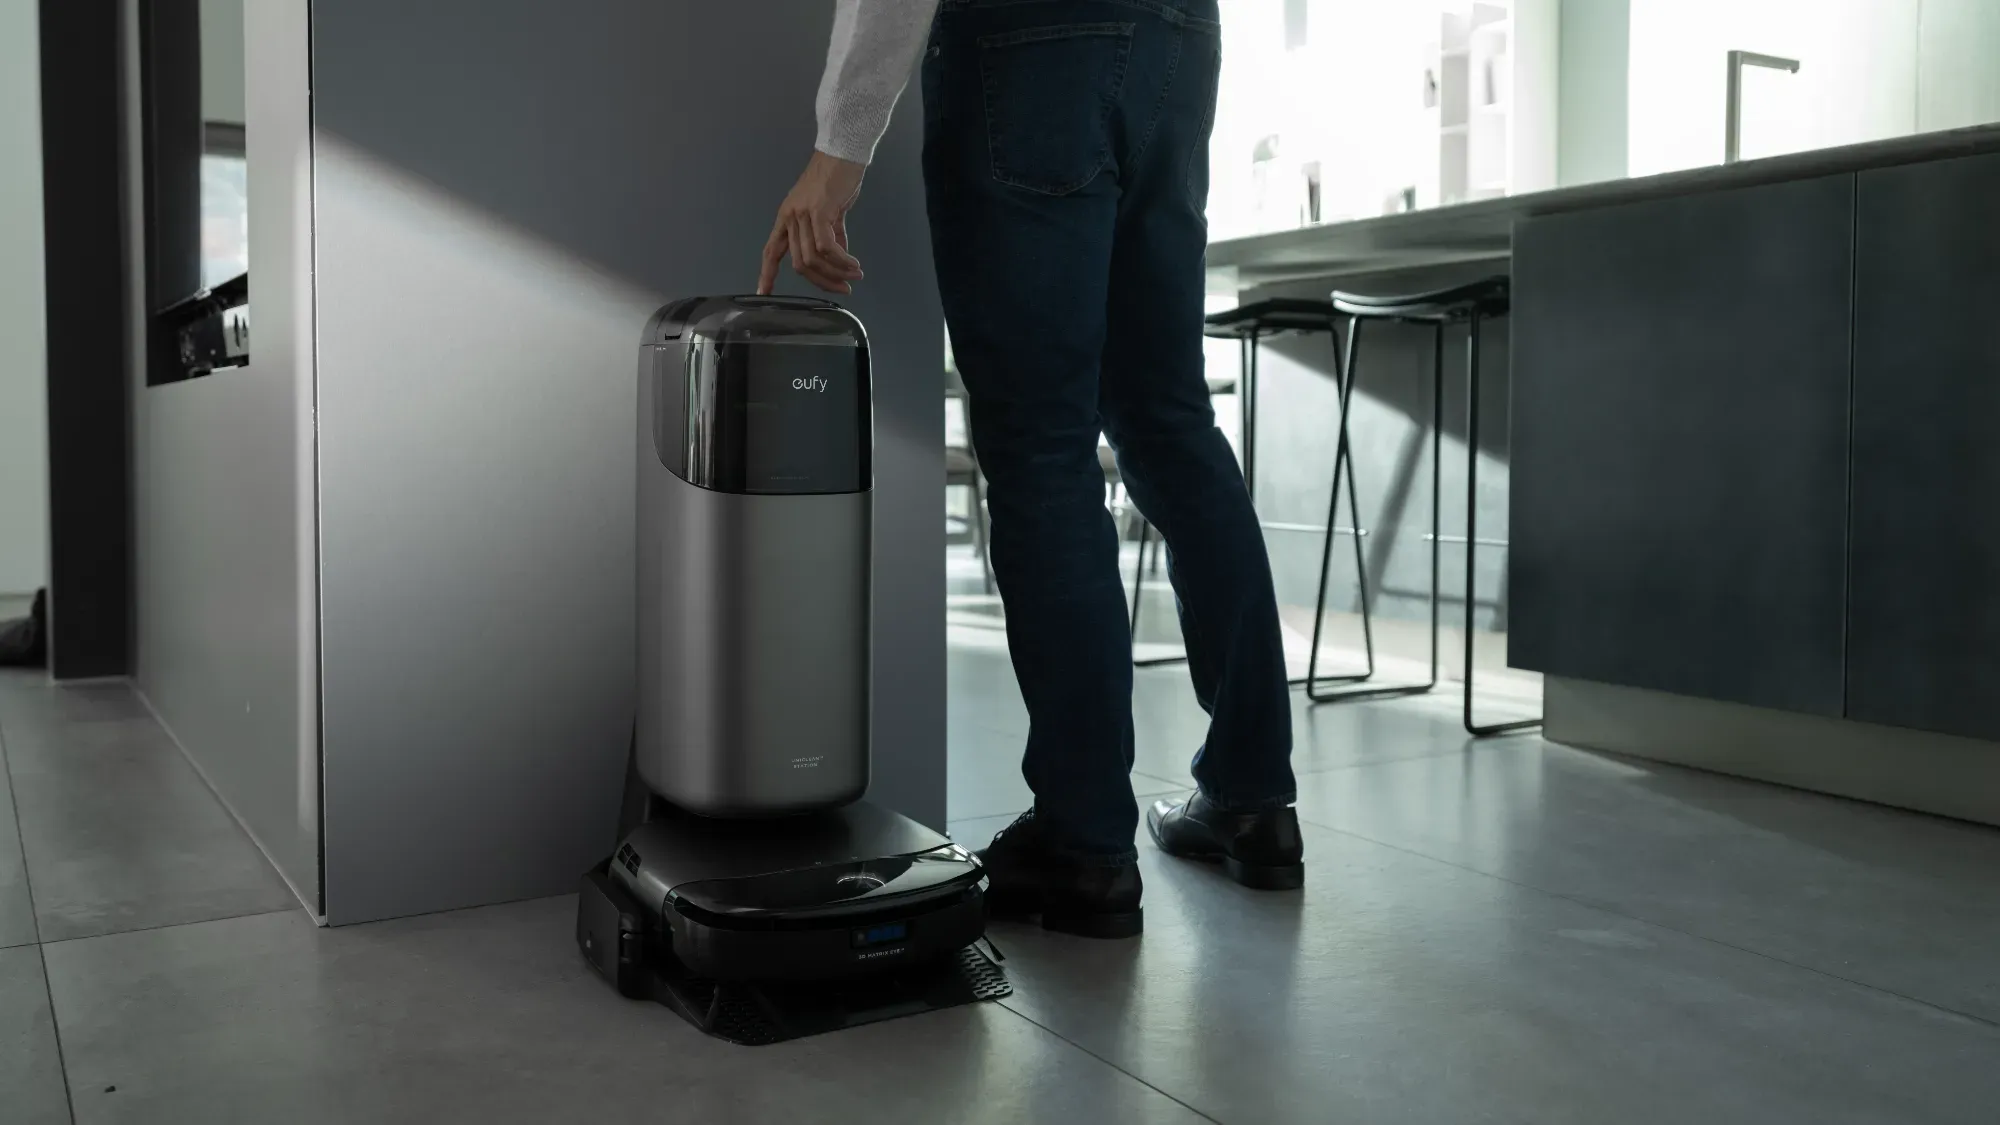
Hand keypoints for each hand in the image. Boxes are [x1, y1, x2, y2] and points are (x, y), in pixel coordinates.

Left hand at [758, 151, 867, 295]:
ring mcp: (802, 214)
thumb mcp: (829, 211)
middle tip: (843, 289)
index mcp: (787, 218)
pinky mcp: (819, 212)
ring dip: (836, 273)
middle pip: (799, 264)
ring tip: (854, 276)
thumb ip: (831, 234)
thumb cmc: (836, 178)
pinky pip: (827, 247)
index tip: (764, 292)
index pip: (771, 251)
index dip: (767, 273)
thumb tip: (839, 257)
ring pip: (814, 258)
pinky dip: (842, 261)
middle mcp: (790, 218)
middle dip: (822, 281)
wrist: (843, 153)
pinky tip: (854, 265)